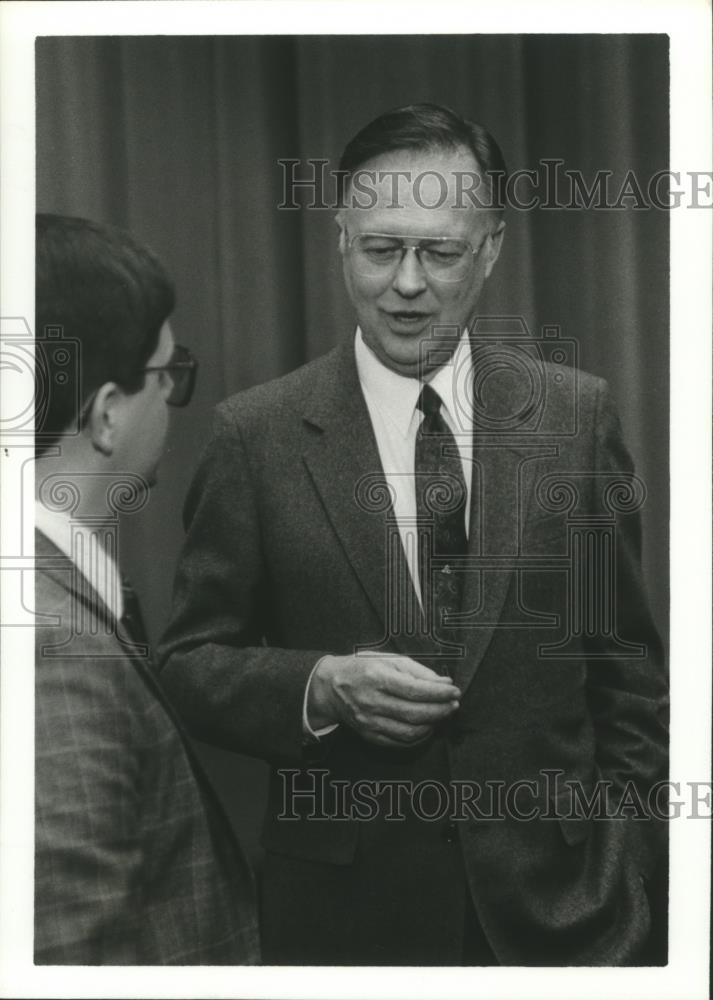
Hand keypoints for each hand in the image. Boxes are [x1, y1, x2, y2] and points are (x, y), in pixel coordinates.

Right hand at [307, 652, 460, 747]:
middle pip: (414, 713)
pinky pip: (399, 742)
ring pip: (409, 732)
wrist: (331, 687)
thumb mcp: (388, 659)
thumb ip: (418, 671)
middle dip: (440, 710)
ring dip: (432, 725)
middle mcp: (371, 701)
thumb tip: (444, 683)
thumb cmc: (362, 668)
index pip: (415, 690)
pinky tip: (426, 727)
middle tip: (453, 704)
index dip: (439, 693)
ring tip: (442, 715)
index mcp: (376, 677)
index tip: (455, 691)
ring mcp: (369, 721)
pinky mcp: (369, 735)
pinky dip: (418, 737)